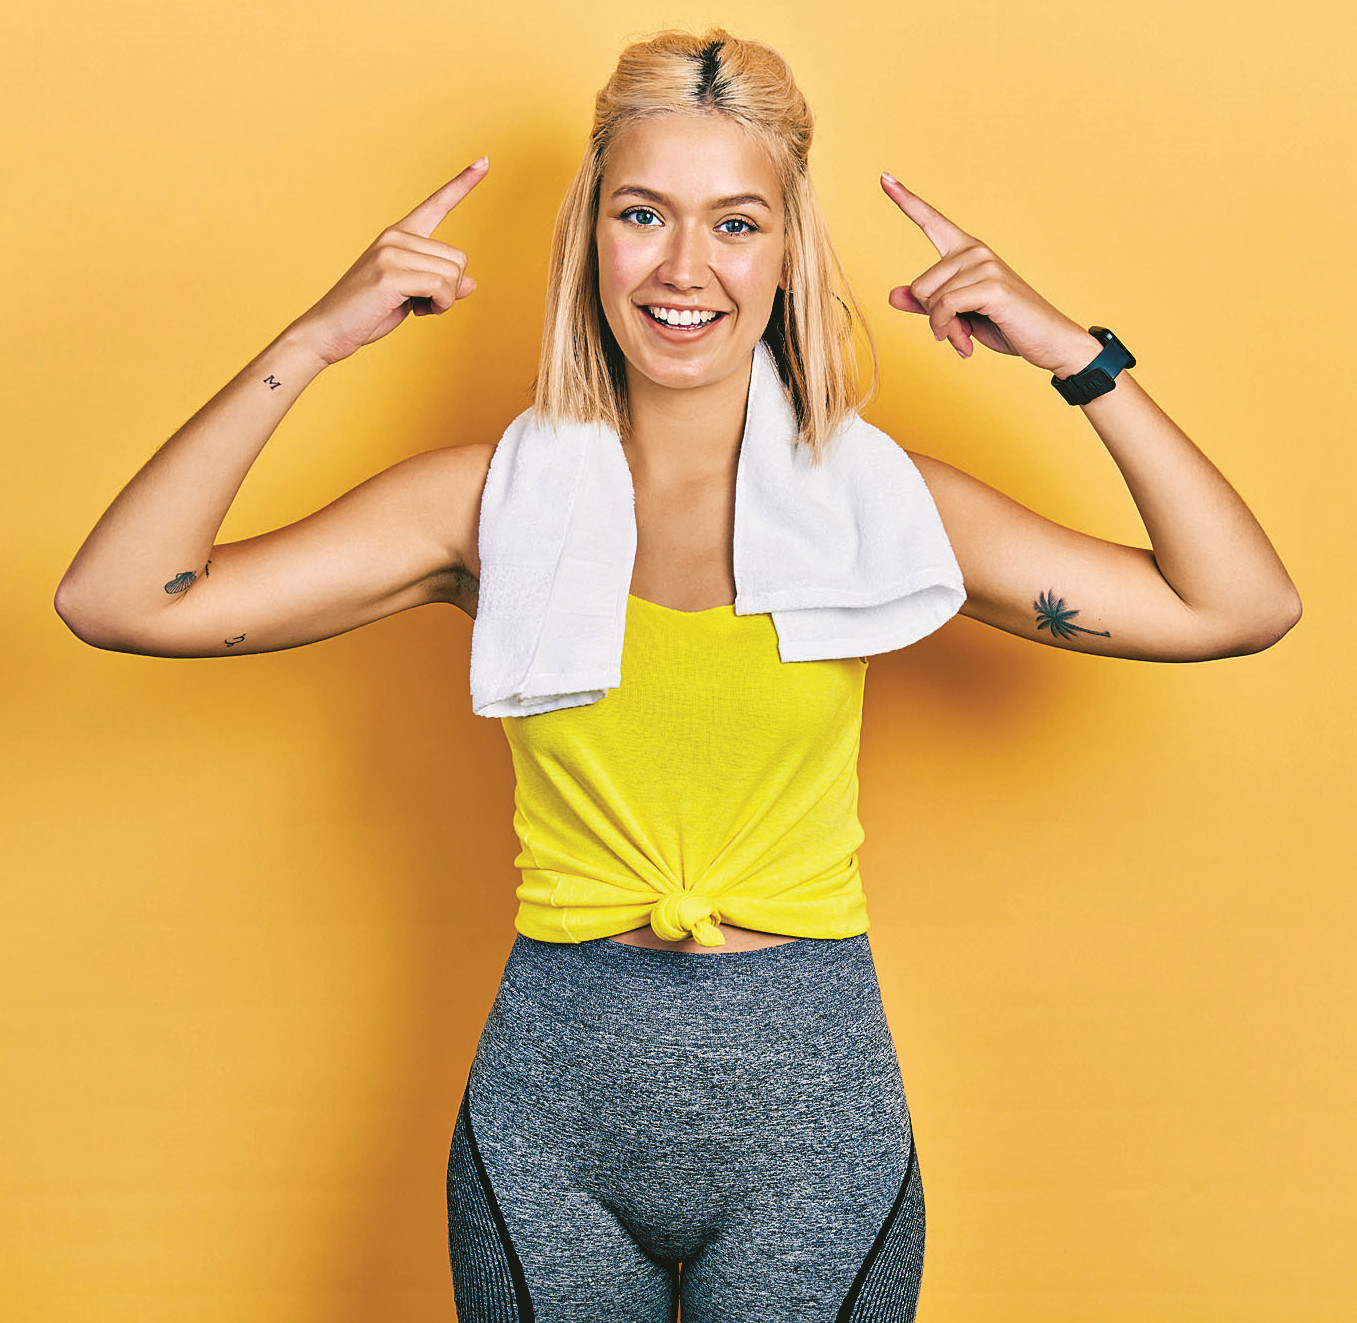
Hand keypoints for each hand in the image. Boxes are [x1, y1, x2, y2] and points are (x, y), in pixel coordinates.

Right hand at [290, 158, 488, 366]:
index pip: (437, 204)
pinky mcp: (390, 273)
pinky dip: (440, 305)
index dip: (463, 183)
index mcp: (399, 235)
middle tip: (424, 303)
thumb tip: (472, 283)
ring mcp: (391, 252)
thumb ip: (439, 285)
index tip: (484, 161)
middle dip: (450, 289)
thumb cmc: (368, 314)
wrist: (328, 330)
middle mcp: (396, 236)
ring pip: (453, 274)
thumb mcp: (411, 296)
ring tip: (418, 307)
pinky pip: (441, 286)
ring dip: (444, 300)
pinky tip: (419, 312)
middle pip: (458, 258)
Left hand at [880, 173, 1100, 376]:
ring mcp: (985, 265)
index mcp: (966, 251)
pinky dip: (947, 330)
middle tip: (955, 332)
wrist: (1048, 341)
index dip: (906, 200)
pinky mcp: (992, 285)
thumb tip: (892, 296)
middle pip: (919, 285)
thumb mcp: (958, 315)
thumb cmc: (1004, 325)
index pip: (931, 220)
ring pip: (931, 300)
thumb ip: (927, 305)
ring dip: (942, 328)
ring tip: (964, 337)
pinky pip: (945, 308)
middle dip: (931, 318)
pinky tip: (964, 343)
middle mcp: (975, 251)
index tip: (884, 177)